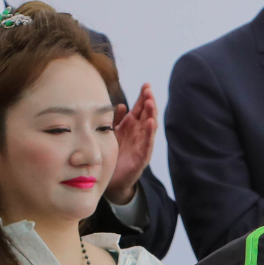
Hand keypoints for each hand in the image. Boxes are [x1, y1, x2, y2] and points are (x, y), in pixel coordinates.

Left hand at [108, 81, 157, 203]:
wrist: (112, 179)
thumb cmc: (114, 154)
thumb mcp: (112, 133)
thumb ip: (116, 120)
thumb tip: (122, 105)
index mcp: (132, 126)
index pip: (140, 108)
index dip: (143, 97)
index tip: (146, 85)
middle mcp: (139, 133)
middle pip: (147, 114)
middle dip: (149, 102)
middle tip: (148, 90)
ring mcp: (142, 145)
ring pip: (150, 127)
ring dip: (151, 114)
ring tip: (150, 103)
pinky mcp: (142, 157)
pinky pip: (148, 143)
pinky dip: (150, 133)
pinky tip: (151, 123)